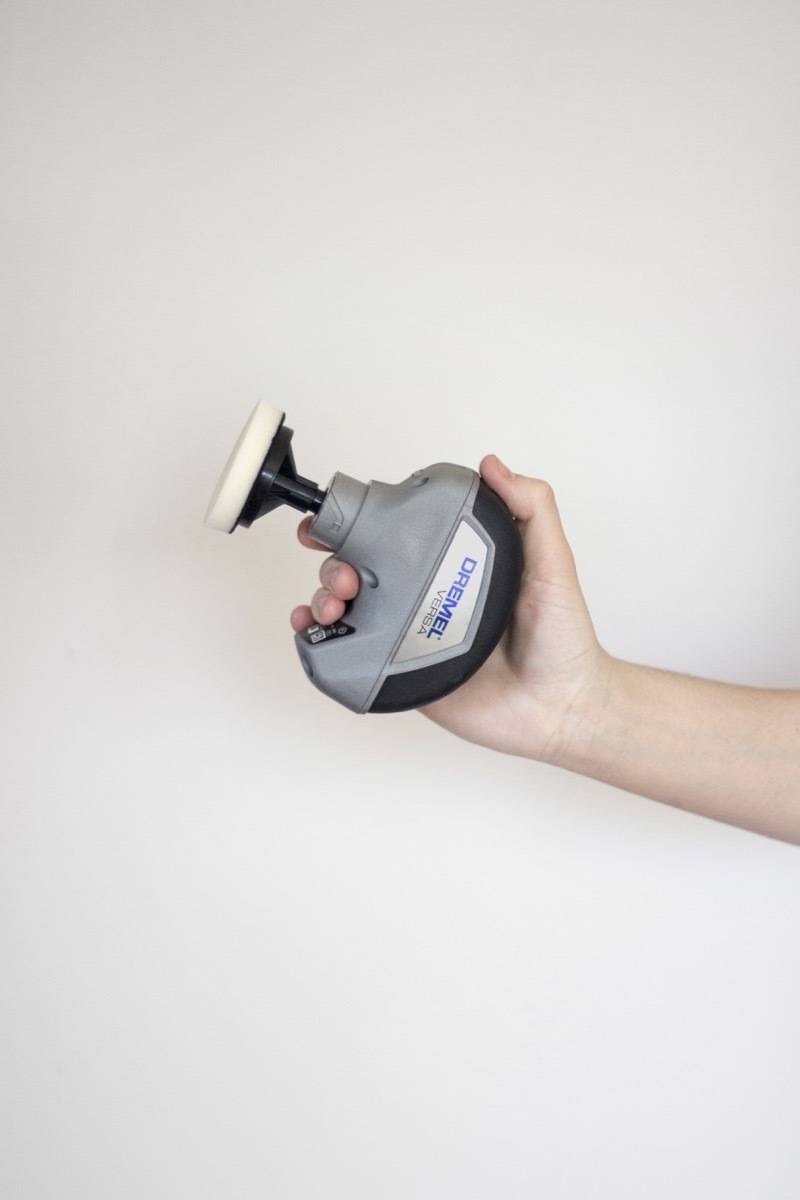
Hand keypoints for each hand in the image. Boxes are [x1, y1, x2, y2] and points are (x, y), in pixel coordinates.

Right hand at [290, 455, 610, 760]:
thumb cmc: (563, 640)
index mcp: (453, 565)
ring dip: (324, 595)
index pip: (398, 535)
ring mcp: (409, 635)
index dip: (365, 522)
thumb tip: (493, 465)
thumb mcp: (553, 564)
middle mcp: (426, 595)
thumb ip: (532, 511)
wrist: (560, 709)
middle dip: (335, 560)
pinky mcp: (400, 672)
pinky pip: (350, 653)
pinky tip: (315, 629)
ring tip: (334, 602)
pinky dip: (319, 639)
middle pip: (360, 567)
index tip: (344, 515)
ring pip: (347, 606)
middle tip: (343, 572)